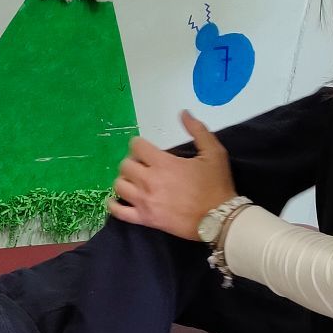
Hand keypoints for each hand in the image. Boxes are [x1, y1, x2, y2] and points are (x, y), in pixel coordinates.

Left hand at [109, 113, 237, 239]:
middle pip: (125, 165)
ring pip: (118, 186)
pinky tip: (117, 200)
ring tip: (134, 181)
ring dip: (124, 180)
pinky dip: (113, 205)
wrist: (219, 218)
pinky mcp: (145, 219)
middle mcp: (149, 181)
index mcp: (163, 163)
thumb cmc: (216, 185)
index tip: (145, 149)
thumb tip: (183, 113)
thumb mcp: (214, 152)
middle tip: (143, 165)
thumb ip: (198, 130)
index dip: (139, 144)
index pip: (136, 146)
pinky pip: (119, 212)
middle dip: (132, 162)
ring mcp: (145, 201)